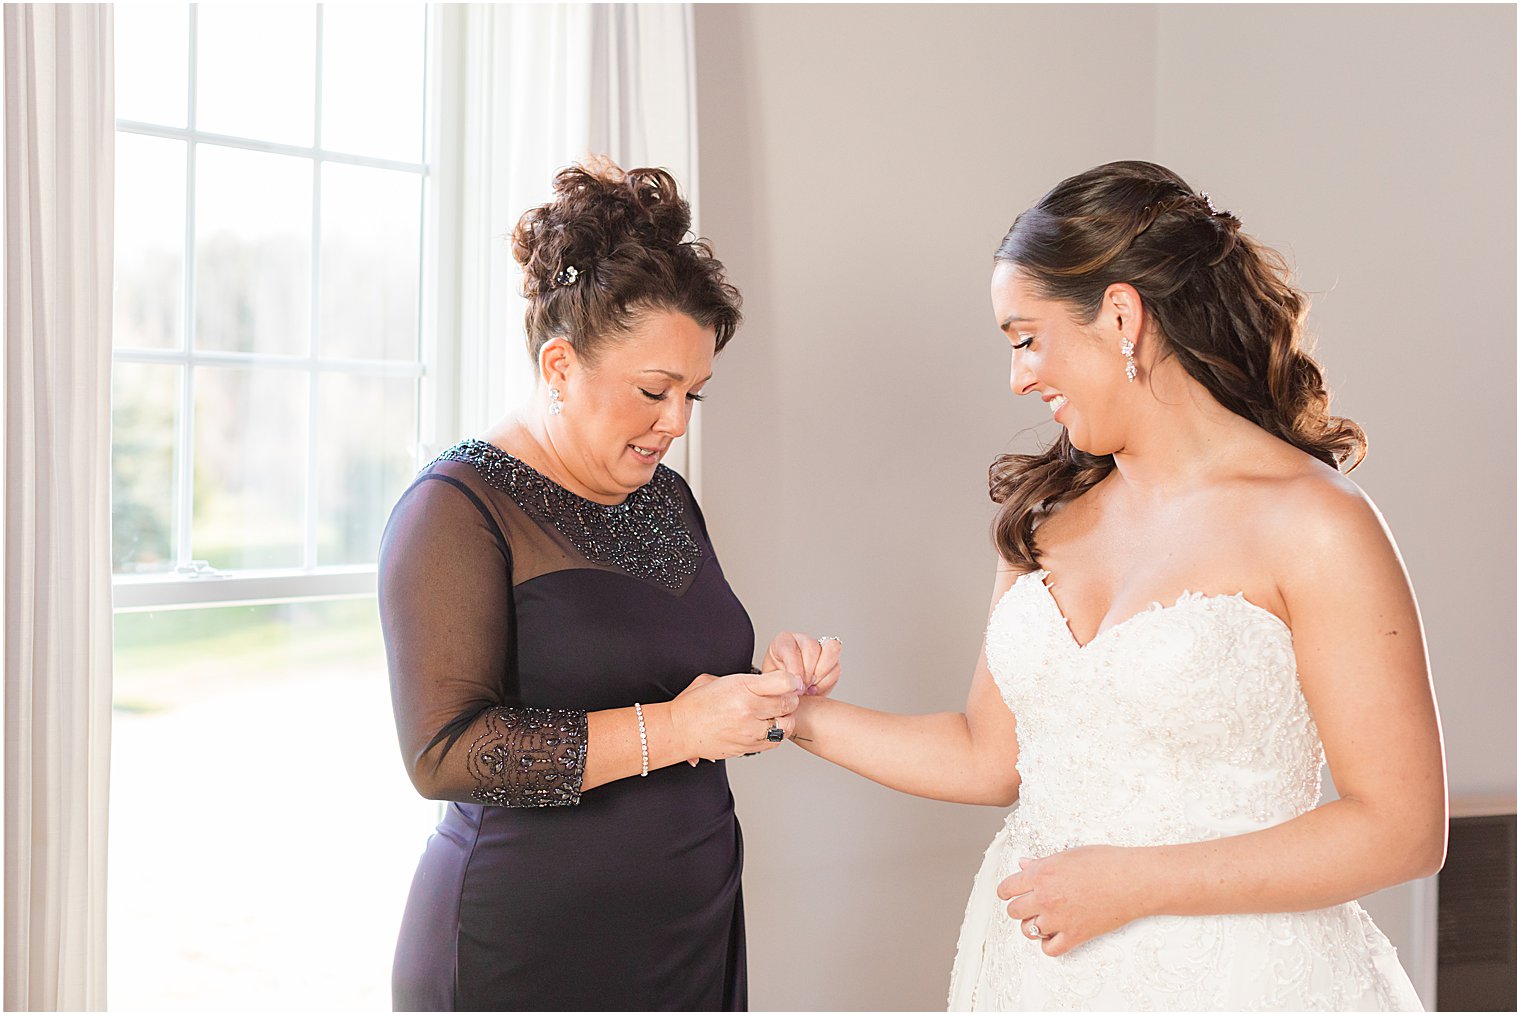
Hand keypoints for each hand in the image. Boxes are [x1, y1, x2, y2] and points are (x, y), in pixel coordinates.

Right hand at [669, 669, 803, 762]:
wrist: (679, 730)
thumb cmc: (694, 704)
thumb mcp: (716, 679)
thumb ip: (744, 680)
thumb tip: (765, 681)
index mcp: (741, 688)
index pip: (784, 682)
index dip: (791, 681)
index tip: (790, 681)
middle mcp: (748, 710)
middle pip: (788, 703)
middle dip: (790, 699)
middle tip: (784, 697)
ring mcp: (749, 731)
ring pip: (785, 726)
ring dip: (785, 719)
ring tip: (776, 714)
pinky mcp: (747, 747)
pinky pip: (774, 742)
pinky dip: (775, 734)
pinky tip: (766, 727)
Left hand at [762, 631, 842, 696]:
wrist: (785, 689)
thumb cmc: (776, 683)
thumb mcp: (770, 681)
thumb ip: (779, 681)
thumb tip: (795, 688)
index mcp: (784, 641)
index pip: (790, 648)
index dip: (794, 668)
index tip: (794, 684)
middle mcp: (803, 640)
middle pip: (812, 648)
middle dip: (808, 673)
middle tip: (801, 687)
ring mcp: (820, 648)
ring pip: (830, 651)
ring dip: (821, 675)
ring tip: (810, 688)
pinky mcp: (832, 661)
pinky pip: (836, 668)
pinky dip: (827, 682)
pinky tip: (815, 689)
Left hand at [995, 846, 1147, 956]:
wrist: (1134, 880)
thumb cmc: (1106, 862)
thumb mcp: (1069, 854)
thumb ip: (1042, 862)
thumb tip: (1023, 864)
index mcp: (1041, 874)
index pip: (1007, 888)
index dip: (1006, 891)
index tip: (1009, 893)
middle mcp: (1045, 898)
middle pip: (1014, 911)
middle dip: (1019, 907)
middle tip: (1029, 904)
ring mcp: (1059, 919)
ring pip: (1028, 931)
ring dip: (1032, 925)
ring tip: (1043, 918)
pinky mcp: (1075, 936)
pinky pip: (1049, 949)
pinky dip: (1048, 944)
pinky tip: (1055, 934)